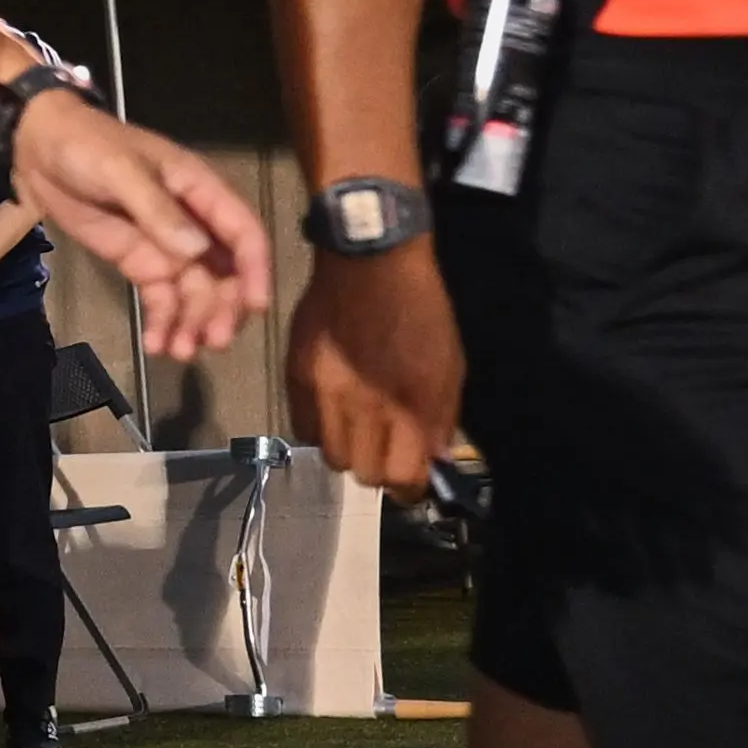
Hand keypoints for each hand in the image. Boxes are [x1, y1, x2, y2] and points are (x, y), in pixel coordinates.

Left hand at [0, 85, 269, 362]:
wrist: (38, 148)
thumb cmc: (86, 146)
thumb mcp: (121, 171)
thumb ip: (157, 209)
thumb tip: (196, 249)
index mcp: (200, 190)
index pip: (243, 232)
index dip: (255, 269)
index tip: (256, 306)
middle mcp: (193, 222)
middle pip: (224, 273)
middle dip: (223, 308)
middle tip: (214, 341)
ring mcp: (166, 246)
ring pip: (195, 292)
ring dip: (193, 323)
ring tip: (179, 351)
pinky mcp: (139, 263)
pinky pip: (161, 298)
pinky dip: (162, 322)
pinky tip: (157, 344)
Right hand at [293, 243, 461, 490]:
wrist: (369, 261)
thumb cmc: (421, 310)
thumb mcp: (450, 363)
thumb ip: (442, 416)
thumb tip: (436, 457)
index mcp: (412, 406)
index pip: (404, 478)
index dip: (409, 486)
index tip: (412, 478)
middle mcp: (367, 409)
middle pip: (365, 474)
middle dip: (380, 468)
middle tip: (386, 449)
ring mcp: (327, 396)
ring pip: (333, 457)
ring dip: (349, 450)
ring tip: (358, 428)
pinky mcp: (297, 378)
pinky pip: (304, 429)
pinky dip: (320, 428)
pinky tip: (333, 409)